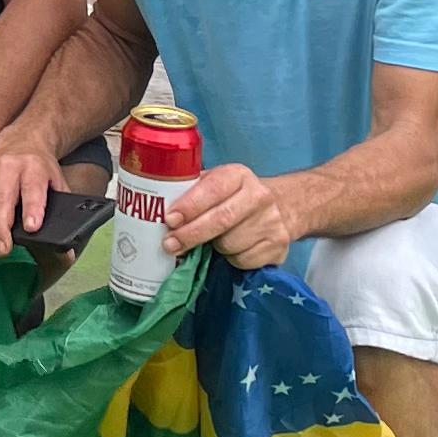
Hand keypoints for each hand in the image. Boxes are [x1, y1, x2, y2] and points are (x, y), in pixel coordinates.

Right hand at [0, 131, 79, 259]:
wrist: (23, 139)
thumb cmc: (42, 168)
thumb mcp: (57, 182)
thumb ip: (60, 212)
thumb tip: (66, 251)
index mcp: (34, 166)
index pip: (32, 188)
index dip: (32, 208)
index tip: (32, 228)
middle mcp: (8, 166)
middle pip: (0, 199)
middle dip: (0, 228)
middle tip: (3, 251)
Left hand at [164, 161, 305, 269]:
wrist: (283, 207)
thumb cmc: (235, 197)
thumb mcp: (216, 184)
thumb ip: (191, 191)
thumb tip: (154, 208)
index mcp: (238, 175)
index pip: (212, 189)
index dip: (189, 206)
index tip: (169, 220)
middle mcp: (259, 196)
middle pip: (220, 220)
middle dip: (191, 235)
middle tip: (170, 245)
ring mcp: (272, 222)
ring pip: (229, 245)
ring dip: (213, 249)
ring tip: (211, 242)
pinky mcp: (278, 247)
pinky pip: (243, 261)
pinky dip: (232, 260)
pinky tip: (233, 249)